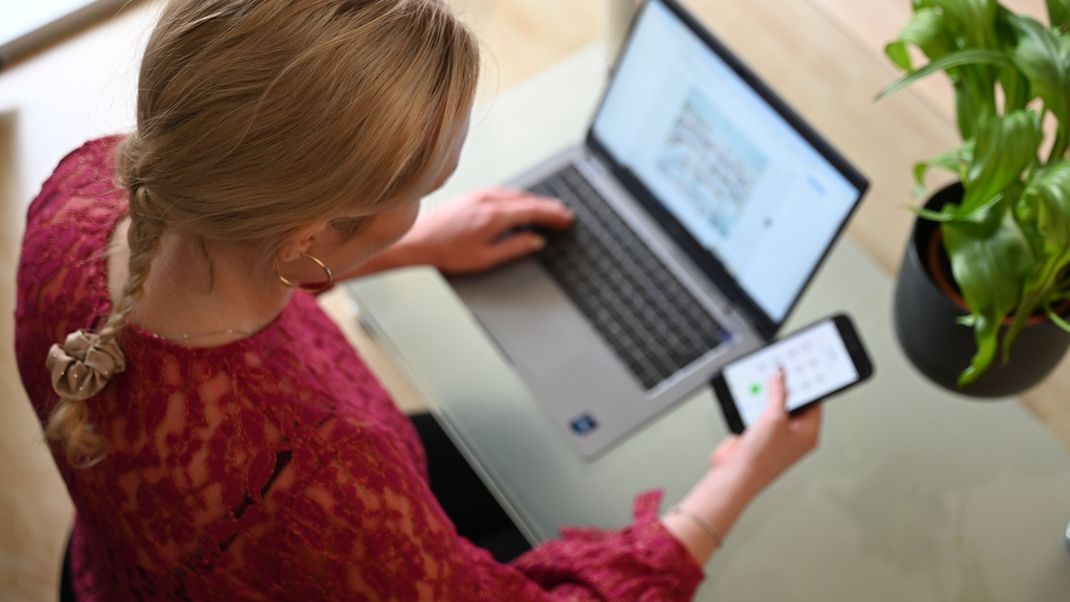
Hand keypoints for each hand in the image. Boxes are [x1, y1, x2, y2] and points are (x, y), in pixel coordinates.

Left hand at [398, 188, 572, 273]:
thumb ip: (514, 248)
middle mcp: (488, 200)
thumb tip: (535, 242)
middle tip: (564, 213)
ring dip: (533, 200)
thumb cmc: (445, 252)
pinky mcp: (470, 195)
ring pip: (515, 193)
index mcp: (494, 216)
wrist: (415, 240)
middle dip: (548, 206)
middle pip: (527, 200)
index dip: (552, 215)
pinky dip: (518, 197)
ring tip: (547, 208)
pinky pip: (502, 192)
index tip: (566, 218)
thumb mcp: (485, 258)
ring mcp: (478, 195)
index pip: (532, 211)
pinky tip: (519, 203)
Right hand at [663, 369, 820, 564]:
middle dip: (785, 388)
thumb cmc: (761, 458)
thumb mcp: (774, 417)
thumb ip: (778, 393)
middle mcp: (794, 436)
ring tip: (763, 381)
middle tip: (780, 370)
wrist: (734, 476)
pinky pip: (758, 414)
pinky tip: (749, 397)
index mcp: (808, 433)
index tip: (801, 368)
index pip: (814, 402)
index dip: (808, 384)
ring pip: (774, 407)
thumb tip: (780, 375)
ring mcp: (775, 436)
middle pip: (793, 403)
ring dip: (767, 396)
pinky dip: (754, 405)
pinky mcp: (758, 436)